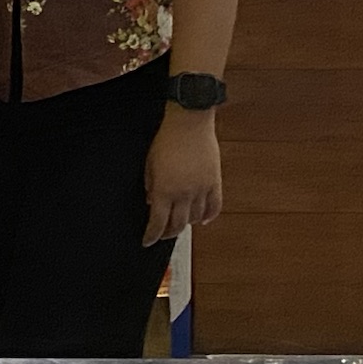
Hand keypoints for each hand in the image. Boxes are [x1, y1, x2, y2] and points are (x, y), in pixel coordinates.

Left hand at [143, 107, 222, 245]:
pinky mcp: (215, 182)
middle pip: (177, 224)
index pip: (158, 222)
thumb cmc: (166, 139)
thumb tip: (152, 201)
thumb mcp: (149, 163)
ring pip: (196, 218)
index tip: (147, 241)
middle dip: (168, 233)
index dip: (152, 235)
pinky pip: (214, 206)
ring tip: (180, 225)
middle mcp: (184, 193)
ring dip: (187, 224)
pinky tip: (203, 220)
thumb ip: (150, 185)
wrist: (189, 122)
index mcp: (165, 189)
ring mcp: (202, 189)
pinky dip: (209, 216)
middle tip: (163, 234)